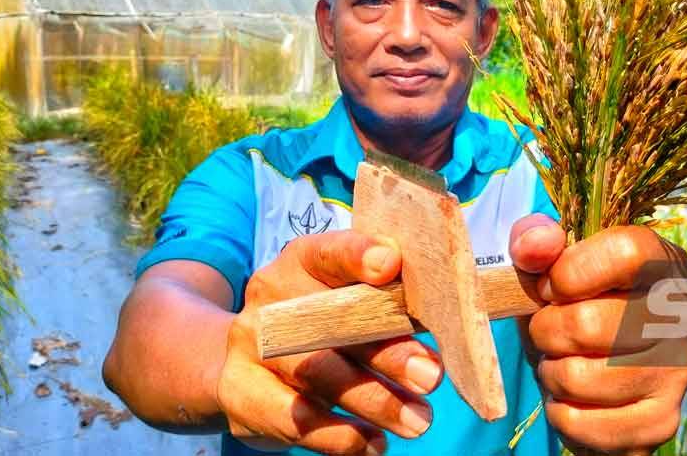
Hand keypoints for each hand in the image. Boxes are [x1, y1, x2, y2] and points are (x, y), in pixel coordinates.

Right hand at [216, 230, 442, 454]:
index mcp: (303, 260)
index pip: (331, 250)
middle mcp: (271, 296)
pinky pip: (295, 419)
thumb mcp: (349, 300)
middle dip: (387, 352)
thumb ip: (388, 302)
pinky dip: (341, 436)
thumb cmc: (323, 322)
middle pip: (330, 322)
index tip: (391, 264)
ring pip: (315, 373)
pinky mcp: (240, 392)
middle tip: (431, 376)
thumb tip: (446, 320)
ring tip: (418, 421)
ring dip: (374, 401)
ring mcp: (249, 344)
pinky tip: (374, 443)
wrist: (249, 360)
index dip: (358, 253)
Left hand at [510, 214, 686, 454]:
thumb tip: (533, 244)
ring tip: (561, 363)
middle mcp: (682, 316)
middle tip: (548, 332)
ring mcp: (677, 371)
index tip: (550, 286)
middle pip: (588, 322)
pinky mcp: (660, 421)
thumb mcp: (547, 268)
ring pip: (579, 377)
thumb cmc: (569, 310)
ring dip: (551, 373)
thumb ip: (533, 242)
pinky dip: (560, 412)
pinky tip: (573, 398)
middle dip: (546, 330)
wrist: (590, 378)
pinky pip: (581, 421)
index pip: (626, 251)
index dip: (570, 270)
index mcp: (663, 264)